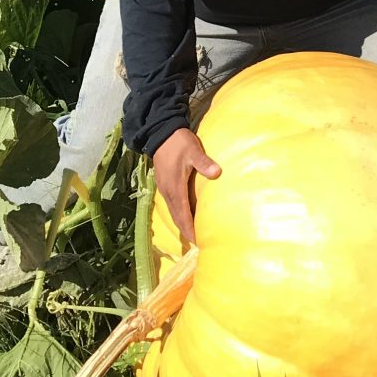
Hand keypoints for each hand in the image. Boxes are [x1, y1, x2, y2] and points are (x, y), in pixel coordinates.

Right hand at [151, 127, 220, 245]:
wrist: (160, 133)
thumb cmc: (179, 143)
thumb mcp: (193, 151)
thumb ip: (204, 163)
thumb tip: (217, 173)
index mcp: (175, 187)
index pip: (183, 215)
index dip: (189, 229)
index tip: (197, 242)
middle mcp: (167, 191)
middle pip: (176, 217)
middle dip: (186, 230)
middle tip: (197, 242)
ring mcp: (164, 188)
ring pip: (172, 211)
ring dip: (181, 222)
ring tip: (192, 232)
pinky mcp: (163, 183)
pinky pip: (171, 204)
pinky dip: (178, 213)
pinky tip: (185, 213)